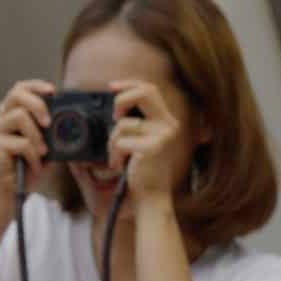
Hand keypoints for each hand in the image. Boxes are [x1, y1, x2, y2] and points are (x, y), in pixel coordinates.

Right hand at [0, 80, 54, 204]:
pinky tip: (34, 167)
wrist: (7, 195)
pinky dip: (33, 156)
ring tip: (42, 153)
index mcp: (6, 115)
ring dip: (37, 136)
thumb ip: (48, 132)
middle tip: (48, 122)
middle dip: (38, 104)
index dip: (36, 86)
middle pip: (16, 94)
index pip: (19, 89)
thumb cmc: (24, 170)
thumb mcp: (41, 146)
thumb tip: (67, 120)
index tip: (53, 91)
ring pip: (20, 117)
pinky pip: (21, 143)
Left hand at [108, 82, 191, 206]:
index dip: (129, 84)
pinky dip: (113, 154)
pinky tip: (120, 165)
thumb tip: (114, 107)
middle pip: (144, 93)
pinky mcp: (152, 147)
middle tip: (114, 117)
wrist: (151, 197)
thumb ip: (134, 122)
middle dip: (122, 100)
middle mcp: (169, 125)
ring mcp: (162, 135)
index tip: (111, 87)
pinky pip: (120, 141)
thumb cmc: (142, 170)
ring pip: (123, 124)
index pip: (150, 89)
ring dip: (112, 142)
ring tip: (117, 156)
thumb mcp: (140, 141)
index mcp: (166, 121)